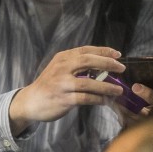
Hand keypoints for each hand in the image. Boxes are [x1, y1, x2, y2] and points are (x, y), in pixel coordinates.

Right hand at [9, 46, 125, 134]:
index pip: (86, 50)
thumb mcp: (59, 68)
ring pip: (89, 83)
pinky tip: (106, 100)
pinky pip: (85, 98)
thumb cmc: (49, 85)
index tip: (118, 55)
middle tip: (121, 68)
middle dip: (108, 64)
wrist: (30, 101)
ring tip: (118, 89)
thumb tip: (103, 66)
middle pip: (88, 62)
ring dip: (107, 86)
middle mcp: (62, 68)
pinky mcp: (63, 99)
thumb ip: (76, 65)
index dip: (103, 51)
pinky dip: (98, 99)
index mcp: (63, 58)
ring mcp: (62, 84)